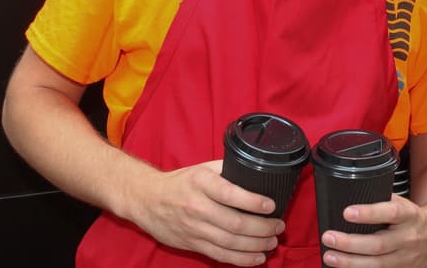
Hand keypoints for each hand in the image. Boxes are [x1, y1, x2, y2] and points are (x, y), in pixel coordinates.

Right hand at [126, 159, 284, 266]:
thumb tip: (257, 173)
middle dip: (262, 228)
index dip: (253, 202)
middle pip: (235, 223)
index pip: (230, 194)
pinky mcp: (192, 244)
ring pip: (230, 242)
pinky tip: (257, 257)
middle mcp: (197, 207)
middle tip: (278, 227)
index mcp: (201, 183)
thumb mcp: (203, 169)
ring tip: (272, 242)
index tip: (271, 205)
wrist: (147, 200)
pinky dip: (241, 259)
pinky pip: (220, 255)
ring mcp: (194, 228)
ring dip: (255, 245)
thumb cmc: (180, 182)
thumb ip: (228, 170)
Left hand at [318, 194, 426, 267]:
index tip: (347, 212)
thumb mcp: (403, 203)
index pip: (391, 213)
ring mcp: (405, 259)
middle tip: (329, 237)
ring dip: (350, 262)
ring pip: (377, 264)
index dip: (369, 213)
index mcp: (410, 216)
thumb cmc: (413, 218)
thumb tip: (352, 194)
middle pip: (379, 244)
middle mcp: (409, 238)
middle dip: (351, 243)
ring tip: (330, 256)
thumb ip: (382, 201)